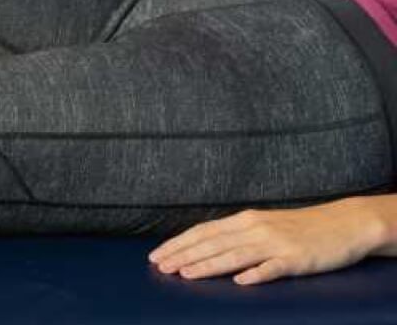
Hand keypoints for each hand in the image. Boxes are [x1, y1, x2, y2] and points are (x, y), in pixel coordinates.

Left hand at [151, 203, 386, 285]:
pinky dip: (257, 274)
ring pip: (236, 255)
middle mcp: (257, 229)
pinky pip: (274, 268)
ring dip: (209, 265)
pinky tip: (241, 282)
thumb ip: (237, 235)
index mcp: (246, 220)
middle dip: (184, 256)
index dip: (178, 244)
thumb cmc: (301, 227)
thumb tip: (205, 246)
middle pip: (213, 243)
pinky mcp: (297, 259)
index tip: (156, 255)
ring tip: (186, 274)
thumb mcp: (264, 225)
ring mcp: (277, 244)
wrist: (345, 223)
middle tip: (160, 268)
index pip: (203, 231)